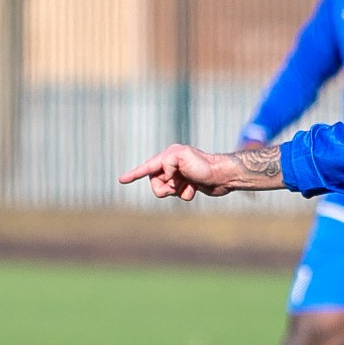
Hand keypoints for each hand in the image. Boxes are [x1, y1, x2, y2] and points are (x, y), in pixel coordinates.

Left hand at [118, 143, 280, 198]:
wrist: (222, 175)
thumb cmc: (207, 182)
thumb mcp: (185, 187)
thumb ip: (171, 185)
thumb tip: (159, 188)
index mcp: (170, 161)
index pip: (149, 170)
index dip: (134, 174)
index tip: (121, 180)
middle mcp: (169, 155)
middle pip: (154, 182)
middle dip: (168, 191)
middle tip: (184, 188)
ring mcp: (173, 153)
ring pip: (160, 181)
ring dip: (176, 189)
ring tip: (190, 183)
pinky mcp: (177, 154)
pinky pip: (168, 173)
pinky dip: (179, 182)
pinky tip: (192, 179)